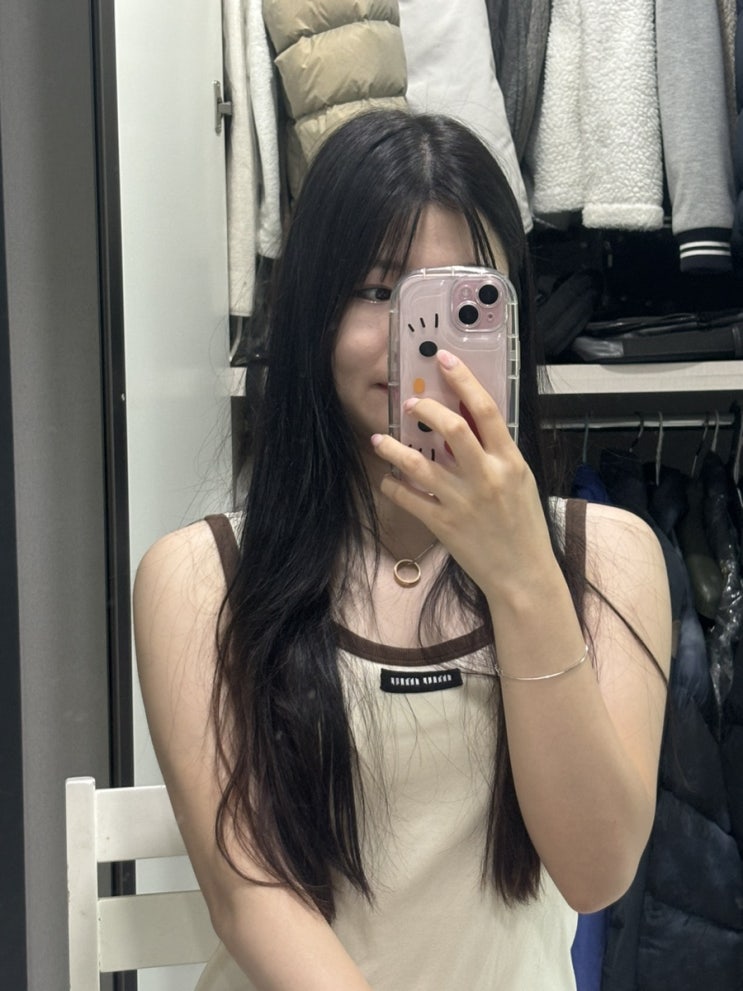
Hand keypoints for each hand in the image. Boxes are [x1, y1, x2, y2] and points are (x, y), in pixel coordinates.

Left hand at [371, 350, 557, 599]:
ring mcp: (463, 502)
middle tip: (409, 404)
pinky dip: (393, 487)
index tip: (444, 360)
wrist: (524, 576)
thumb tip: (470, 421)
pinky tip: (388, 480)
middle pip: (452, 429)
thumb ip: (497, 453)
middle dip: (425, 410)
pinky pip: (409, 499)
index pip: (486, 410)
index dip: (463, 379)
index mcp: (510, 462)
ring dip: (393, 449)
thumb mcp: (520, 482)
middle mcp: (487, 477)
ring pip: (418, 465)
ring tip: (378, 440)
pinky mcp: (444, 525)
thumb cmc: (524, 528)